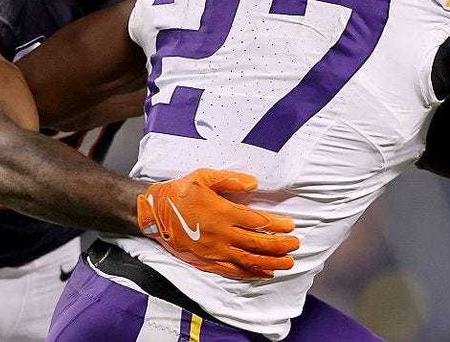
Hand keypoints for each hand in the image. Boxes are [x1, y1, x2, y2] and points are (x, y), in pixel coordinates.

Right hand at [137, 168, 298, 279]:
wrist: (153, 213)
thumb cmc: (179, 192)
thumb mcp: (203, 176)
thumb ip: (230, 180)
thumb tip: (254, 183)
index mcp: (223, 213)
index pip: (258, 222)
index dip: (278, 225)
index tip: (291, 226)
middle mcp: (221, 235)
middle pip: (258, 244)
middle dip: (280, 246)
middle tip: (295, 245)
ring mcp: (214, 251)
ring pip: (249, 260)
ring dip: (271, 262)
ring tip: (287, 263)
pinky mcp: (206, 261)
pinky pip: (233, 271)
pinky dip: (251, 273)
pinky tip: (264, 273)